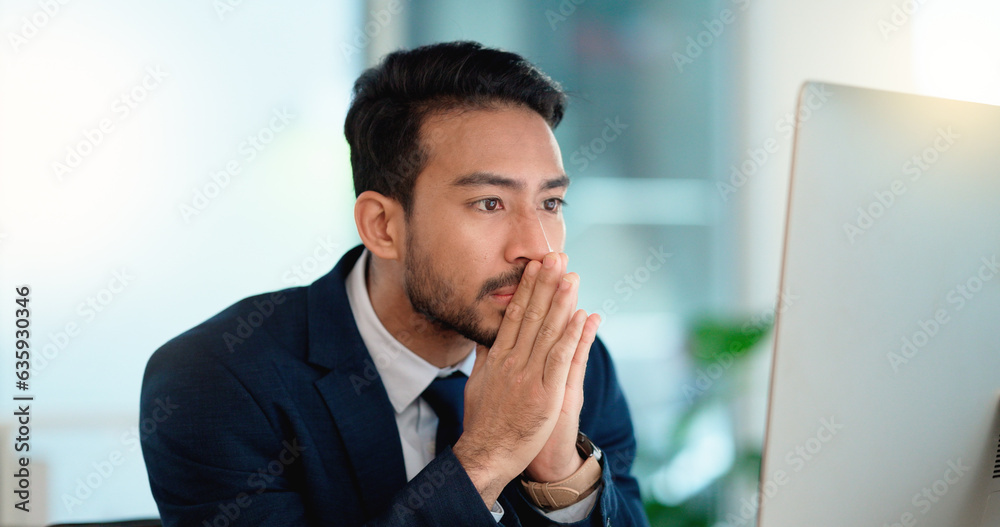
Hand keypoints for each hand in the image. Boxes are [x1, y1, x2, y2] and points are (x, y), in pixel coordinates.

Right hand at [453, 252, 597, 507]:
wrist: (487, 453)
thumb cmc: (483, 421)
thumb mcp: (477, 382)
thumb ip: (484, 356)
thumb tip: (485, 334)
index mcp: (498, 357)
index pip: (515, 315)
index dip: (527, 288)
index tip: (535, 266)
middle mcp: (513, 361)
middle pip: (532, 316)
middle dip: (545, 284)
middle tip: (556, 258)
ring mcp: (529, 377)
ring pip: (548, 332)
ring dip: (561, 302)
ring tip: (571, 276)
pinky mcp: (545, 394)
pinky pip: (560, 359)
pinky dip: (571, 336)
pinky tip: (581, 316)